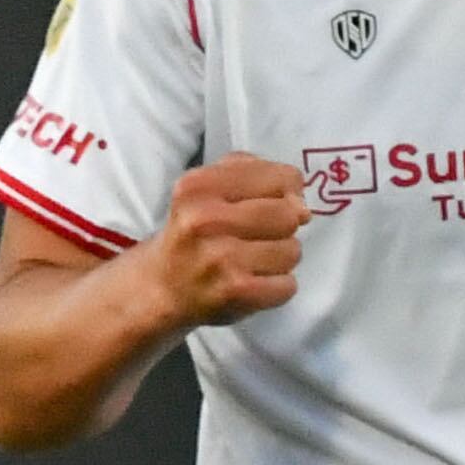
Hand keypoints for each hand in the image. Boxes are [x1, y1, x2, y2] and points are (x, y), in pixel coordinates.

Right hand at [146, 154, 306, 327]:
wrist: (163, 287)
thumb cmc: (194, 230)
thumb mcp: (210, 185)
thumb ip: (256, 174)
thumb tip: (301, 205)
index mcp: (199, 185)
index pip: (282, 178)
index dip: (288, 192)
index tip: (274, 203)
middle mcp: (205, 219)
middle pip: (289, 215)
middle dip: (284, 227)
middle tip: (258, 236)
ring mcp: (221, 258)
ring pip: (292, 251)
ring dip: (281, 258)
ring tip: (253, 260)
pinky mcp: (235, 291)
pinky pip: (288, 285)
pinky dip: (278, 287)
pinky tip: (253, 281)